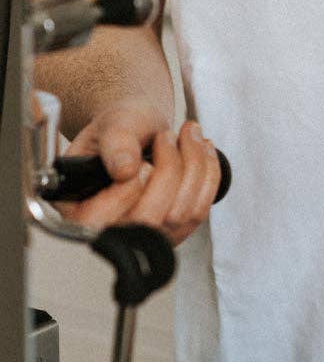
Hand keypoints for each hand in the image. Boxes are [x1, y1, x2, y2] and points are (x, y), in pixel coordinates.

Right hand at [55, 95, 221, 246]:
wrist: (140, 128)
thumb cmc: (120, 128)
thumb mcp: (111, 125)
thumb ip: (115, 142)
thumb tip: (124, 169)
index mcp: (76, 209)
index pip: (100, 219)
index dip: (128, 189)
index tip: (143, 157)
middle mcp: (108, 231)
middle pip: (147, 220)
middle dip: (169, 170)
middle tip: (167, 136)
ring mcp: (144, 236)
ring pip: (179, 216)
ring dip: (194, 168)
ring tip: (189, 135)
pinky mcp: (173, 231)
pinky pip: (199, 212)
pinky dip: (208, 176)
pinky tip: (203, 150)